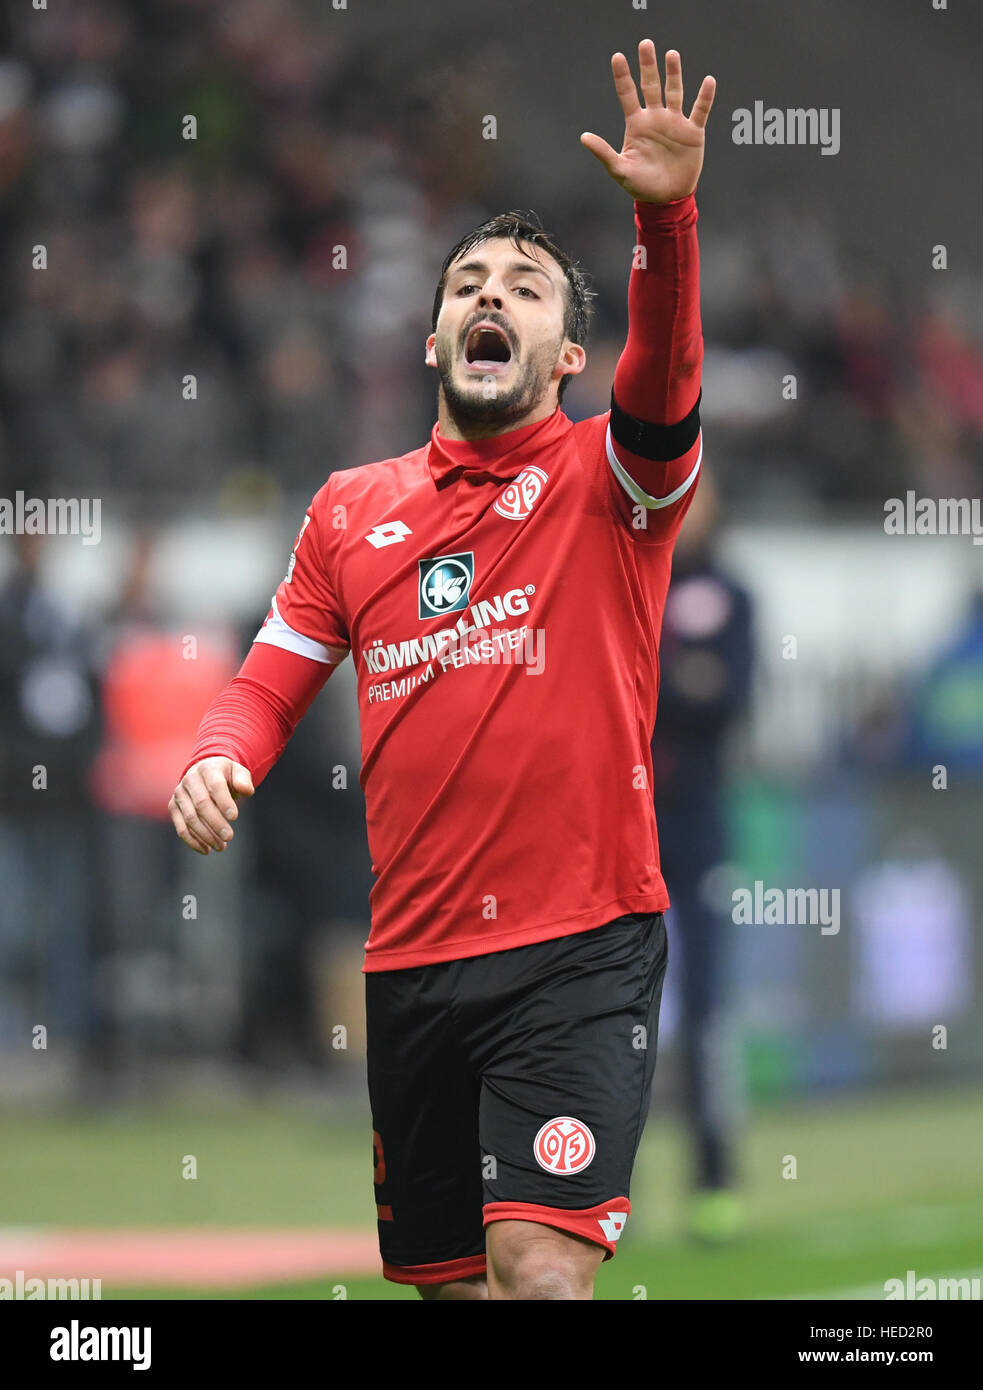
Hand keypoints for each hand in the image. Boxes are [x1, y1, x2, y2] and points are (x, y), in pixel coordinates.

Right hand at [169, 756, 254, 854]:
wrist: (203, 772)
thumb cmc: (225, 775)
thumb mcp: (238, 772)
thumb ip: (243, 780)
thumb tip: (246, 791)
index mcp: (207, 769)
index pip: (215, 786)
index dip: (224, 802)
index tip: (234, 818)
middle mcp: (190, 780)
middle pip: (201, 804)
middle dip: (215, 822)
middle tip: (229, 836)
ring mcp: (179, 794)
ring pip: (190, 818)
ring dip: (205, 835)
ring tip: (221, 846)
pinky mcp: (173, 807)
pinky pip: (180, 827)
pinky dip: (193, 841)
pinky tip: (206, 850)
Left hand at [581, 41, 715, 203]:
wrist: (666, 199)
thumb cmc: (641, 186)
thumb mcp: (619, 170)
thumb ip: (603, 152)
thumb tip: (583, 137)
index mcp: (637, 124)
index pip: (627, 94)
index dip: (622, 76)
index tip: (617, 56)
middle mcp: (655, 118)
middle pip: (651, 85)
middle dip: (648, 65)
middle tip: (645, 43)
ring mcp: (675, 123)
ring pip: (674, 91)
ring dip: (674, 74)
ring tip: (671, 54)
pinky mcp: (693, 132)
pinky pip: (700, 110)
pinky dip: (705, 97)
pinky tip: (708, 81)